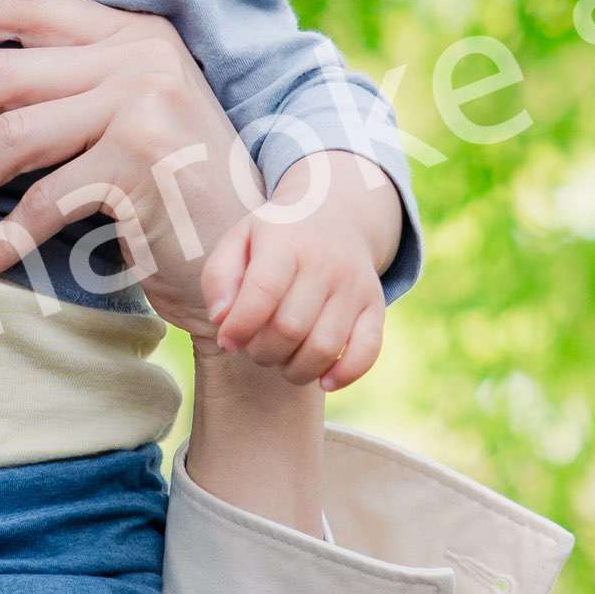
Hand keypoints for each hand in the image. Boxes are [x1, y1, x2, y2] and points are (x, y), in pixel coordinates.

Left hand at [0, 0, 263, 334]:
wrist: (248, 264)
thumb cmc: (169, 200)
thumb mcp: (121, 122)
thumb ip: (59, 93)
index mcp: (130, 29)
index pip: (21, 2)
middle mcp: (140, 52)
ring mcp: (145, 102)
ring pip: (10, 137)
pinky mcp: (144, 160)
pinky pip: (45, 199)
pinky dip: (1, 237)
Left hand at [201, 198, 389, 388]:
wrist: (336, 214)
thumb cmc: (276, 237)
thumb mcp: (239, 239)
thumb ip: (219, 277)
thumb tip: (221, 320)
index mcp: (286, 241)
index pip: (262, 293)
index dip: (240, 327)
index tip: (227, 342)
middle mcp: (326, 263)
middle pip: (290, 328)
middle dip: (263, 352)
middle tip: (255, 347)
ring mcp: (355, 286)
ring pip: (324, 347)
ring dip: (295, 369)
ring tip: (281, 359)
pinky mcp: (375, 305)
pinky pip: (368, 351)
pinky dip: (344, 375)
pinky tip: (323, 379)